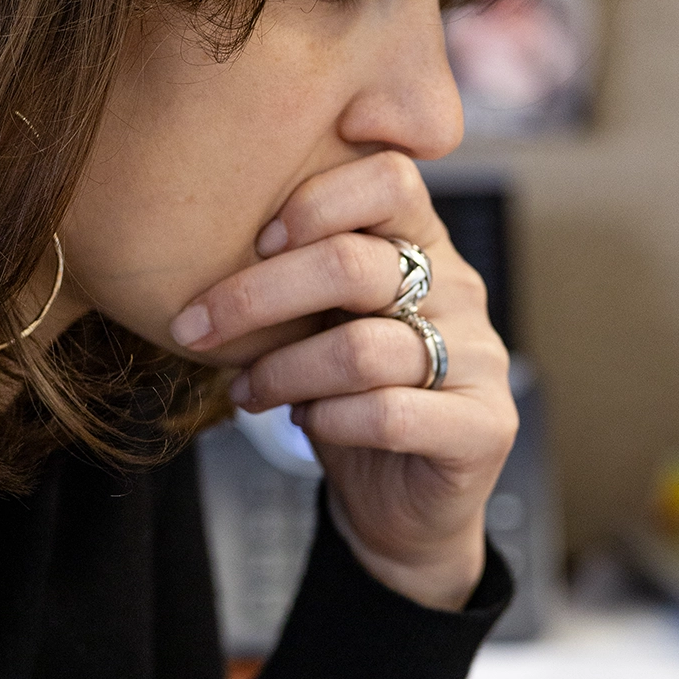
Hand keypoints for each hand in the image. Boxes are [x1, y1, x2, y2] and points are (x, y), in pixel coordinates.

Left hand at [169, 150, 515, 609]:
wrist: (399, 503)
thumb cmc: (347, 394)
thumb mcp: (318, 318)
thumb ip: (295, 268)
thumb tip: (199, 238)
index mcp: (422, 242)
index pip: (389, 175)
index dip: (316, 198)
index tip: (253, 237)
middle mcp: (460, 289)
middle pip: (354, 263)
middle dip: (255, 296)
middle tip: (195, 327)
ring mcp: (479, 356)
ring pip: (361, 348)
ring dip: (281, 372)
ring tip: (244, 391)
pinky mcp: (484, 426)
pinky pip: (389, 413)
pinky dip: (328, 419)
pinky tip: (303, 423)